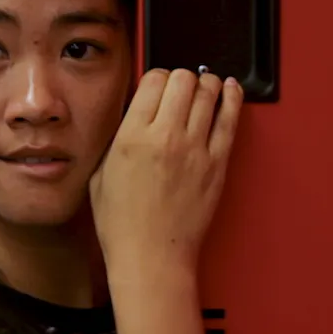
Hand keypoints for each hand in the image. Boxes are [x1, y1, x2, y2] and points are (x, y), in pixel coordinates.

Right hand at [90, 68, 243, 268]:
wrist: (151, 257)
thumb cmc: (123, 225)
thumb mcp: (100, 174)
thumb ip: (117, 139)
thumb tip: (132, 116)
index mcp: (132, 137)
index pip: (153, 79)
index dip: (156, 76)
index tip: (157, 84)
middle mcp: (165, 137)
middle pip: (183, 79)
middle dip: (181, 78)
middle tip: (180, 86)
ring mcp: (196, 149)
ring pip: (210, 92)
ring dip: (207, 83)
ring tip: (205, 85)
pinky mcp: (218, 164)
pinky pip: (231, 118)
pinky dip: (232, 98)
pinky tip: (230, 90)